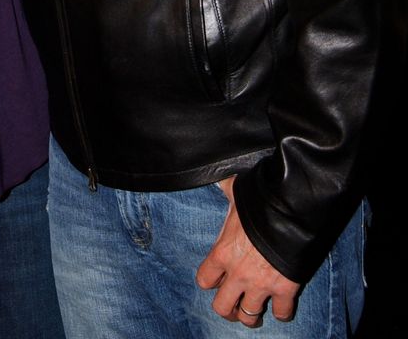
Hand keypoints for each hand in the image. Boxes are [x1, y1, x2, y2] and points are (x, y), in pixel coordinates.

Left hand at [196, 177, 299, 327]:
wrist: (291, 208)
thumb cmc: (259, 198)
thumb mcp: (236, 191)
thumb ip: (226, 190)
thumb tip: (220, 178)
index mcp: (222, 252)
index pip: (204, 280)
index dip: (210, 280)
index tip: (218, 277)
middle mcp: (238, 273)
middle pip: (222, 307)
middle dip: (228, 307)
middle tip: (234, 301)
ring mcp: (261, 284)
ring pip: (249, 317)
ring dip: (251, 314)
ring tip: (254, 307)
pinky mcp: (285, 289)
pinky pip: (282, 313)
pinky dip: (282, 312)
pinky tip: (281, 303)